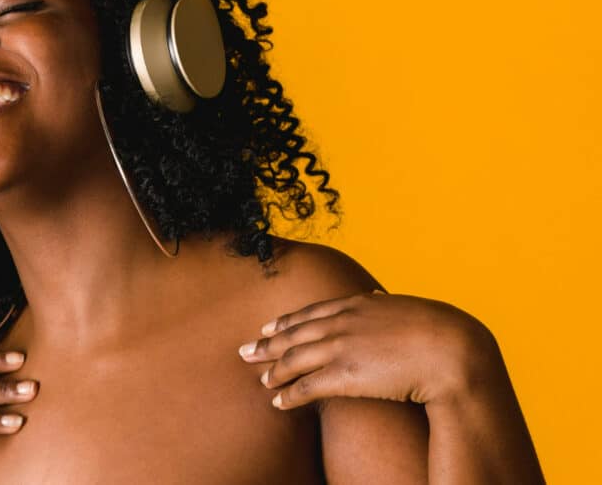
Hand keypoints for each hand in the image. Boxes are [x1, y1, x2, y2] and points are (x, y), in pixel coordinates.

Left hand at [238, 291, 501, 409]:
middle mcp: (343, 322)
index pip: (312, 312)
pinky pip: (307, 386)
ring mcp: (341, 347)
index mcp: (359, 304)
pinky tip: (277, 402)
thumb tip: (377, 296)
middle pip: (294, 334)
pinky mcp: (344, 375)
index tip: (269, 326)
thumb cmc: (441, 332)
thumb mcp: (407, 308)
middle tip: (245, 351)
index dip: (287, 321)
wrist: (453, 351)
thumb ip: (384, 305)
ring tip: (260, 380)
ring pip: (294, 359)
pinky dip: (289, 394)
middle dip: (267, 344)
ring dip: (273, 370)